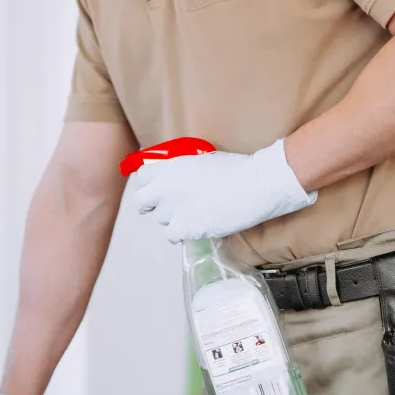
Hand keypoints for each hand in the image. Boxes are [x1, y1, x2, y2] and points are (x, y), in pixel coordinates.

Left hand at [132, 139, 316, 241]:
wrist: (254, 185)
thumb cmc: (234, 168)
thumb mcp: (200, 159)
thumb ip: (180, 168)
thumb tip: (172, 176)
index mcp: (168, 167)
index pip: (141, 176)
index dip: (148, 183)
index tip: (156, 187)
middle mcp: (165, 188)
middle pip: (142, 202)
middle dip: (151, 204)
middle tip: (167, 206)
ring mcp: (173, 210)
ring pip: (160, 220)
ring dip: (172, 218)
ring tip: (191, 214)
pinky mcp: (185, 228)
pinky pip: (171, 236)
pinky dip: (181, 233)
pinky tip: (195, 226)